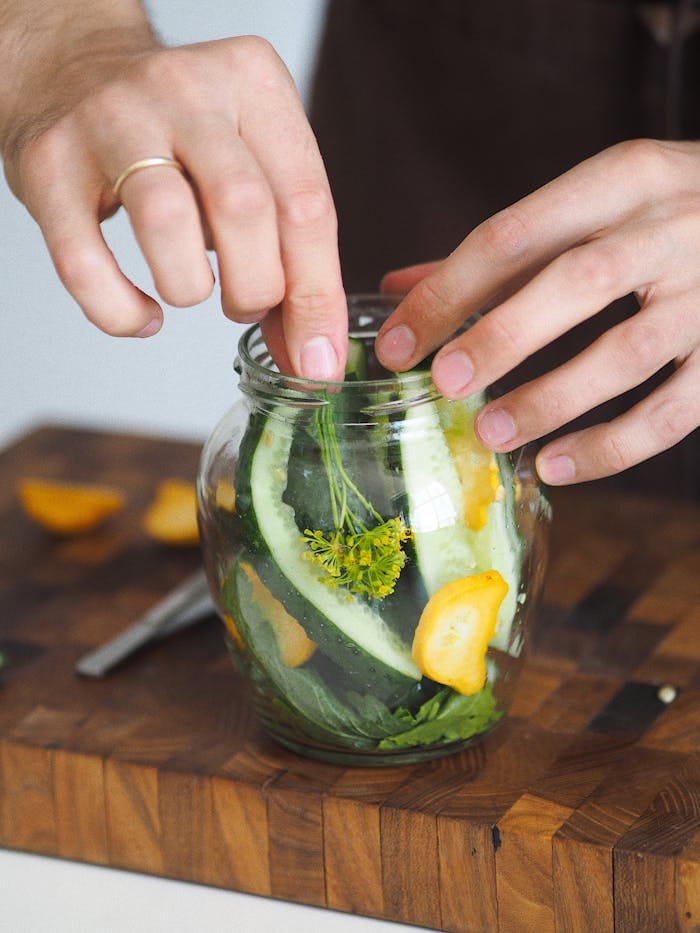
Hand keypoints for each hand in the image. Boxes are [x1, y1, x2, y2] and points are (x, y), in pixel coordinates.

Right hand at [1, 17, 346, 378]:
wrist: (74, 71)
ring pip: (167, 222)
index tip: (317, 357)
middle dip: (256, 289)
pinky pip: (84, 261)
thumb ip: (287, 252)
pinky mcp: (49, 161)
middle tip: (246, 306)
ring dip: (190, 288)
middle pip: (244, 209)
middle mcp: (185, 89)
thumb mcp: (252, 165)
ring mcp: (111, 119)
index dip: (317, 297)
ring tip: (191, 293)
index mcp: (253, 84)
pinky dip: (119, 310)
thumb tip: (311, 352)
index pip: (306, 203)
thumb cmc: (178, 132)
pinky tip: (142, 314)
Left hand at [376, 139, 699, 484]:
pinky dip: (612, 446)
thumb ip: (503, 250)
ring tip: (492, 433)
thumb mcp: (595, 204)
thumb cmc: (669, 212)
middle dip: (501, 335)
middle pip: (578, 282)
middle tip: (444, 382)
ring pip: (629, 353)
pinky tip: (555, 466)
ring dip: (552, 397)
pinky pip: (674, 412)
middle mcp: (673, 227)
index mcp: (624, 180)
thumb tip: (402, 290)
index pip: (517, 233)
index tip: (397, 342)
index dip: (448, 291)